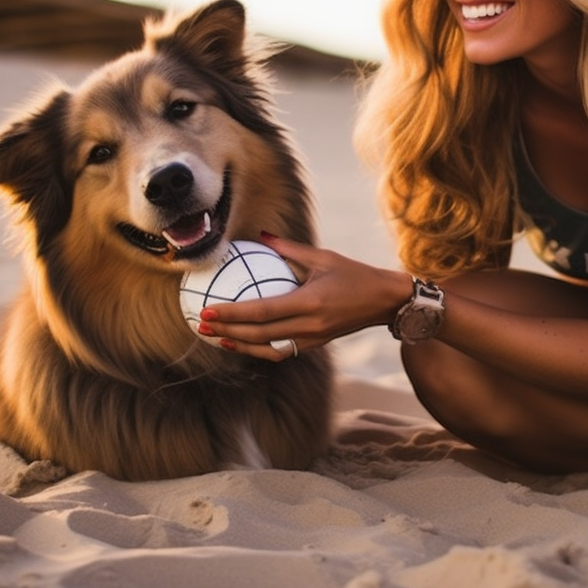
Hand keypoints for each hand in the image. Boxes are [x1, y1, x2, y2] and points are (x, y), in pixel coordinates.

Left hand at [197, 234, 410, 361]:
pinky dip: (259, 348)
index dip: (234, 313)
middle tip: (201, 324)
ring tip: (216, 337)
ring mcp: (313, 339)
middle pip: (260, 334)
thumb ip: (289, 250)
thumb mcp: (323, 257)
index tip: (209, 310)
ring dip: (240, 345)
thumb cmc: (355, 274)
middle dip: (228, 331)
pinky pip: (282, 351)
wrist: (385, 301)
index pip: (264, 311)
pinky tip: (242, 341)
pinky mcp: (315, 344)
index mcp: (310, 302)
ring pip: (268, 349)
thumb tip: (261, 236)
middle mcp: (310, 325)